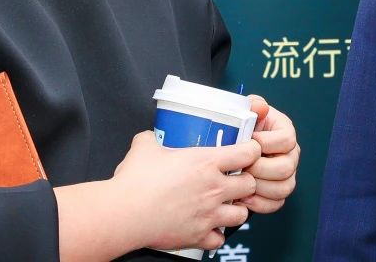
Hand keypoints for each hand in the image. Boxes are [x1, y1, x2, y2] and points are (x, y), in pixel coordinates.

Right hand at [56, 131, 260, 260]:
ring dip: (236, 209)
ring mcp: (209, 214)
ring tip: (225, 206)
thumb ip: (151, 139)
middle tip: (235, 180)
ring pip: (242, 214)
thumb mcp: (144, 148)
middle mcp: (214, 188)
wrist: (124, 213)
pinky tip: (208, 228)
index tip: (247, 151)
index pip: (248, 153)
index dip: (251, 151)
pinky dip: (217, 234)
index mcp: (206, 162)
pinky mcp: (199, 236)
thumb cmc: (135, 181)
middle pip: (251, 184)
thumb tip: (148, 136)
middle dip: (246, 182)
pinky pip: (220, 239)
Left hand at [240, 95, 298, 213]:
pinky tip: (244, 198)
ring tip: (242, 183)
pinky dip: (260, 204)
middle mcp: (290, 154)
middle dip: (260, 169)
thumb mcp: (245, 111)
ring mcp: (286, 175)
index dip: (267, 143)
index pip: (287, 140)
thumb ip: (253, 105)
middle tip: (242, 166)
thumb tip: (261, 107)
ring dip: (260, 188)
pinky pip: (276, 203)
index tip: (250, 141)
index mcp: (285, 132)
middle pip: (286, 168)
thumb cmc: (240, 128)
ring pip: (283, 188)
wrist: (230, 147)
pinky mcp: (277, 192)